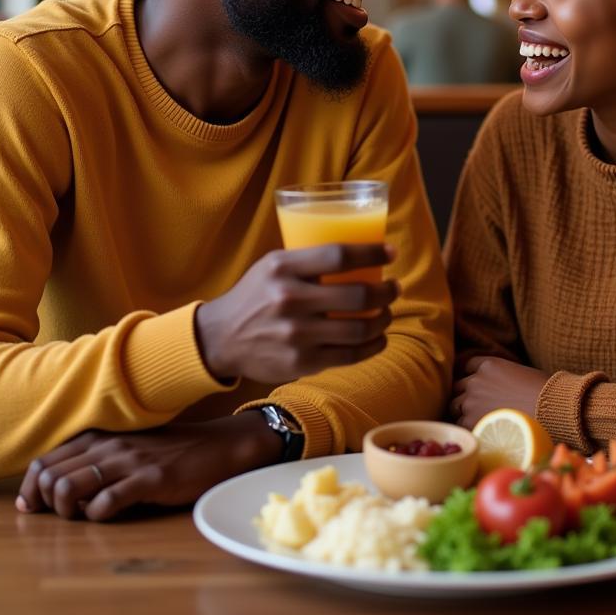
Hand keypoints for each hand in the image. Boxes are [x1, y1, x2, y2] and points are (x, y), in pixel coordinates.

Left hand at [15, 412, 278, 520]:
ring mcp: (129, 461)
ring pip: (69, 488)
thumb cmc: (170, 452)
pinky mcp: (150, 479)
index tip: (31, 508)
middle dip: (44, 503)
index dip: (30, 488)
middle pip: (49, 476)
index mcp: (100, 437)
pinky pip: (106, 503)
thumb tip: (59, 492)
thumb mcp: (129, 448)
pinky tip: (109, 515)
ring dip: (66, 512)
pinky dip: (97, 516)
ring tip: (82, 516)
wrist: (218, 447)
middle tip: (60, 516)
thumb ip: (96, 461)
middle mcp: (109, 445)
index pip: (44, 460)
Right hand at [195, 243, 397, 382]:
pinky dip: (373, 346)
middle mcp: (289, 299)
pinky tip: (378, 338)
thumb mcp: (273, 266)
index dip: (372, 254)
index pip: (339, 255)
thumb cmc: (256, 295)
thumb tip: (361, 253)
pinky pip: (350, 355)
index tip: (391, 252)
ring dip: (383, 319)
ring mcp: (296, 334)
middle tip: (394, 288)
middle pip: (358, 295)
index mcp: (283, 268)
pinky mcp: (301, 362)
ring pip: (360, 328)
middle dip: (387, 292)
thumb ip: (308, 260)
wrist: (221, 337)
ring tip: (386, 312)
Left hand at [450, 357, 550, 428]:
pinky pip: (461, 424)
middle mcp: (476, 380)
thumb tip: (502, 386)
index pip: (468, 365)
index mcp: (489, 364)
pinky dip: (468, 428)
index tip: (477, 386)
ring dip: (463, 412)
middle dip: (466, 395)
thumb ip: (503, 376)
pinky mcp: (471, 421)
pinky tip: (479, 432)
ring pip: (455, 405)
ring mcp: (471, 400)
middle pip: (458, 386)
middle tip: (476, 406)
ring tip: (477, 421)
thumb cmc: (543, 392)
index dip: (472, 376)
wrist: (550, 410)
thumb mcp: (520, 373)